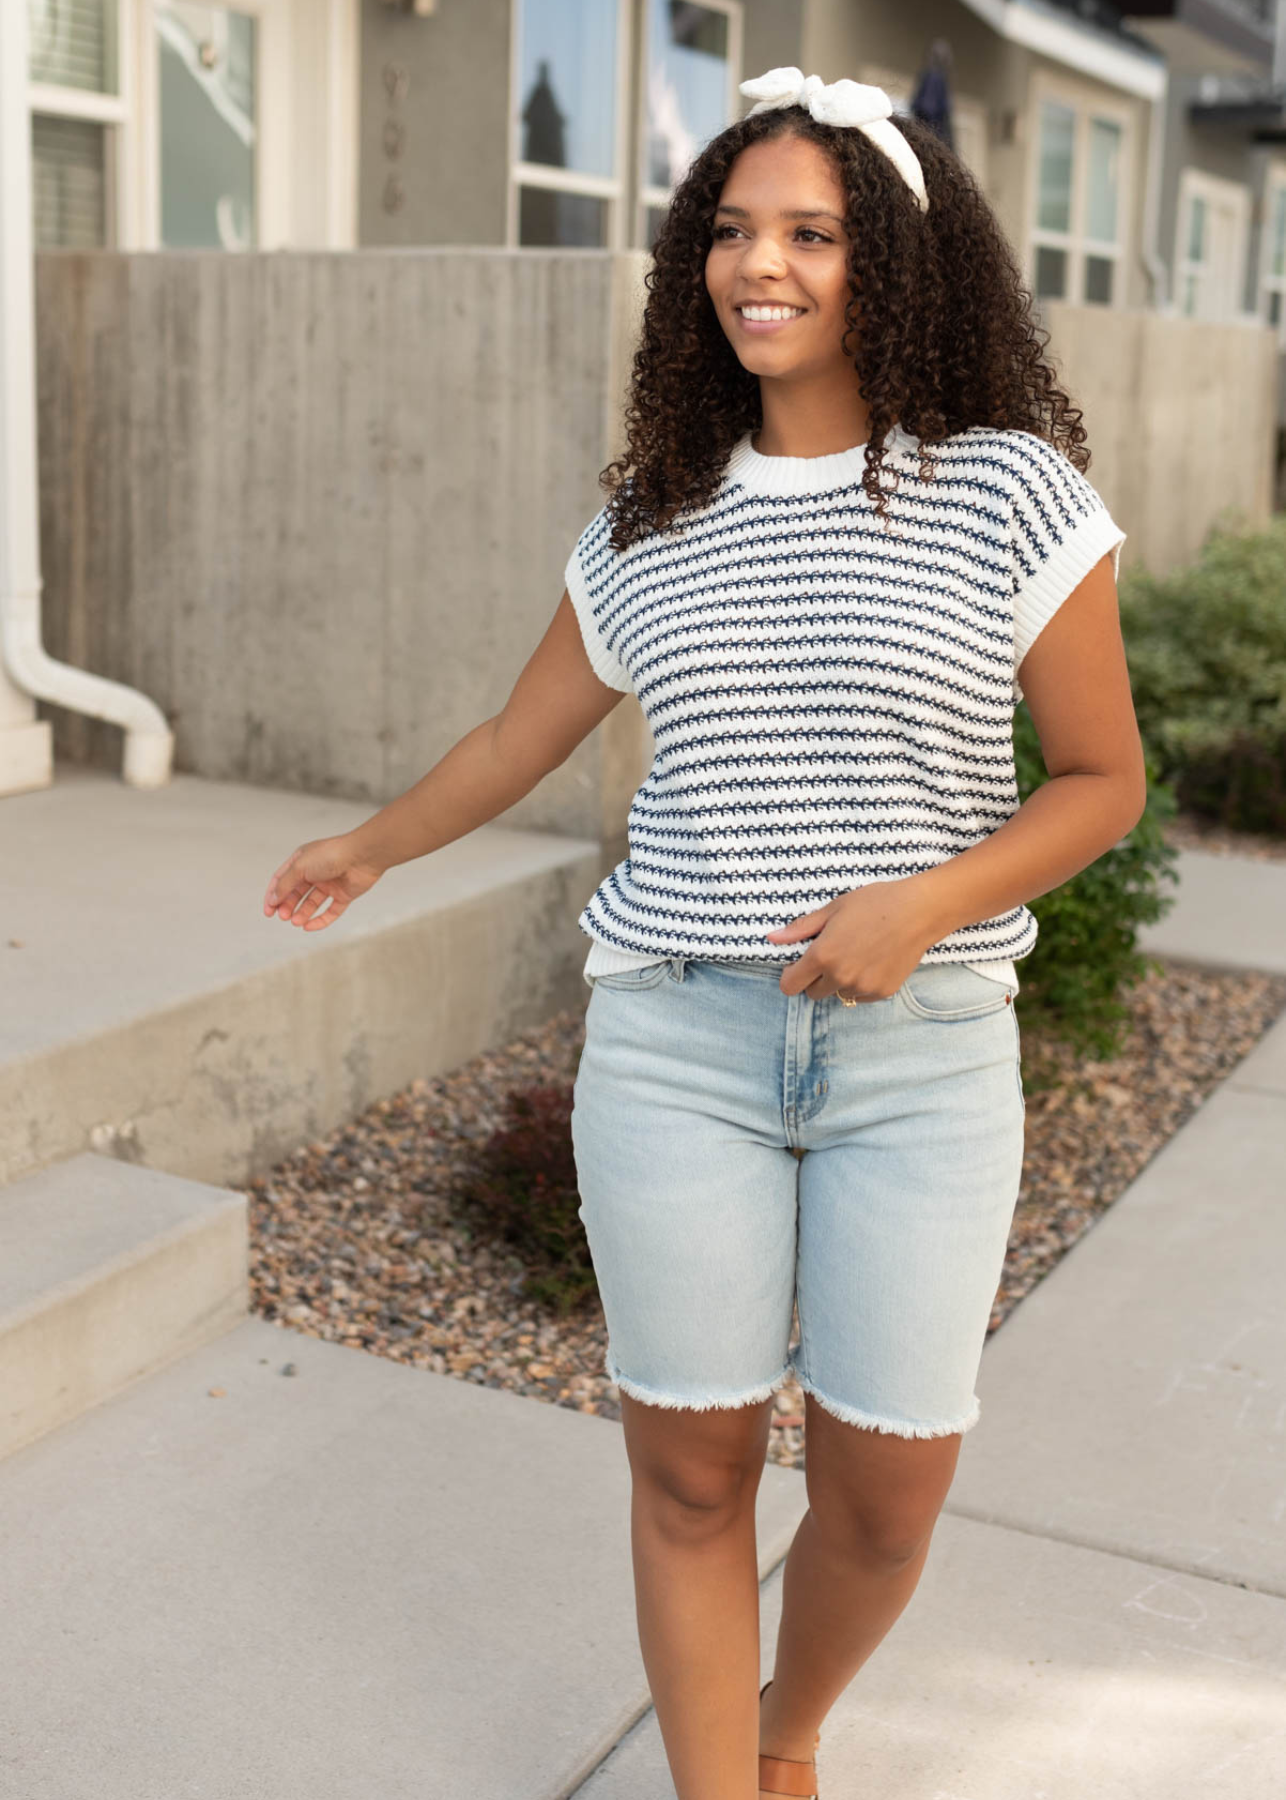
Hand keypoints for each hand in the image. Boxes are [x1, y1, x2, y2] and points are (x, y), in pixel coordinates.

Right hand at [262, 833, 384, 930]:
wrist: (363, 856)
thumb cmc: (331, 855)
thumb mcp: (300, 867)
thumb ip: (285, 884)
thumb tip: (273, 899)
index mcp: (301, 860)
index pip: (281, 879)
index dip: (273, 895)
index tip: (269, 911)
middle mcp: (315, 872)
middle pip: (296, 893)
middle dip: (288, 906)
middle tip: (283, 917)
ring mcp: (329, 884)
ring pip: (312, 903)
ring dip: (302, 913)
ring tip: (295, 921)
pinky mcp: (343, 895)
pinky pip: (330, 911)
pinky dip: (320, 920)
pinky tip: (309, 927)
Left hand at [765, 879, 940, 1000]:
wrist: (919, 911)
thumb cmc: (875, 903)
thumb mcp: (833, 909)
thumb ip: (801, 928)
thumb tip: (772, 938)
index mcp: (823, 956)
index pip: (790, 986)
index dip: (791, 976)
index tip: (799, 965)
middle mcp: (840, 977)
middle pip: (812, 993)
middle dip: (816, 978)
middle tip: (832, 955)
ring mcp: (863, 987)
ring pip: (838, 995)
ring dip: (840, 982)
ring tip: (856, 954)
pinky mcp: (882, 992)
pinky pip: (860, 996)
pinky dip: (861, 985)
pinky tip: (873, 961)